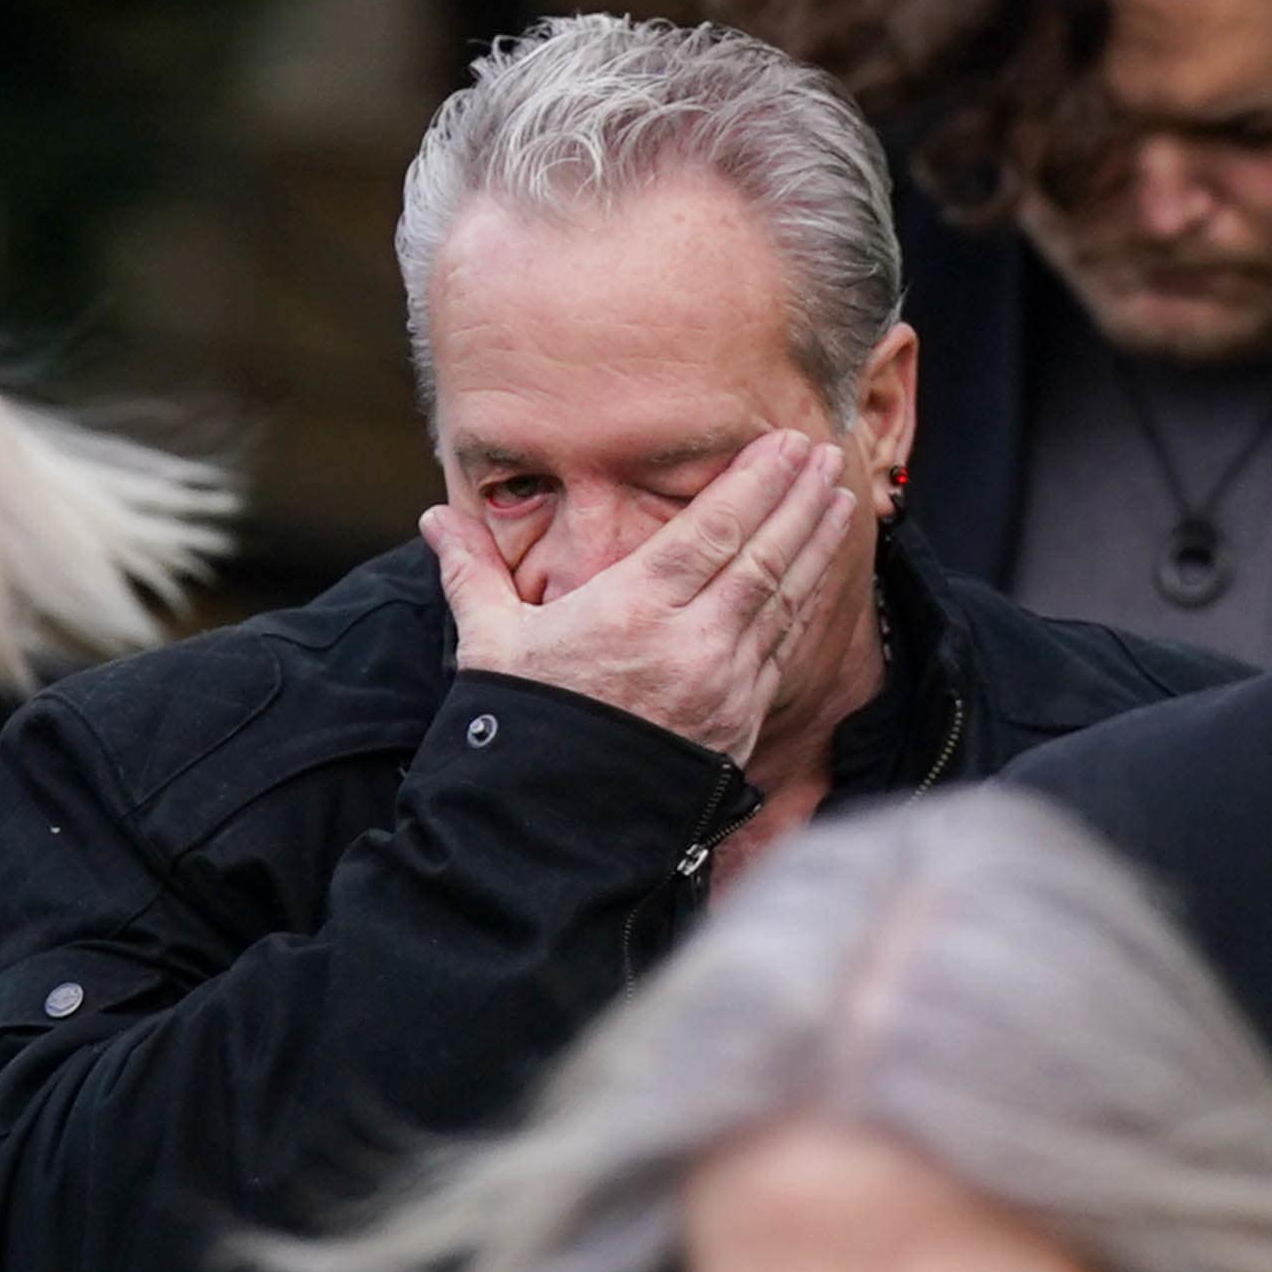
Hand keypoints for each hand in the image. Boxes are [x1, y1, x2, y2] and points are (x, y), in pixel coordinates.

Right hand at [420, 430, 858, 768]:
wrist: (554, 829)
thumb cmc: (522, 729)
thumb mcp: (491, 646)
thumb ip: (473, 573)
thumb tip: (435, 518)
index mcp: (631, 610)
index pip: (713, 529)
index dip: (756, 481)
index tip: (785, 442)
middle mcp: (689, 642)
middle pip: (762, 554)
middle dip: (798, 500)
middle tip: (824, 454)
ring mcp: (722, 684)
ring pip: (783, 599)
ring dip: (814, 545)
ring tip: (836, 499)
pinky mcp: (739, 720)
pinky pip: (782, 648)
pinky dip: (803, 604)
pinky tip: (814, 575)